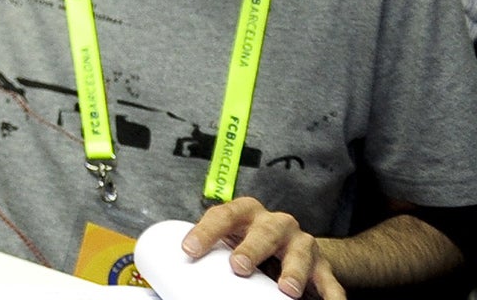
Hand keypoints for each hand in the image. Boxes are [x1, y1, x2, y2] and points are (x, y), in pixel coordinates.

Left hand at [182, 198, 342, 298]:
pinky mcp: (323, 265)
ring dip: (293, 271)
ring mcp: (301, 243)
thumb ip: (211, 252)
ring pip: (300, 252)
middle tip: (238, 266)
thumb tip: (174, 274)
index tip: (189, 249)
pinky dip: (331, 293)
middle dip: (251, 248)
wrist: (294, 246)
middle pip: (264, 231)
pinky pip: (329, 279)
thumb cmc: (251, 242)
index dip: (206, 231)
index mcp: (246, 214)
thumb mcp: (232, 240)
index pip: (223, 215)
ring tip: (286, 290)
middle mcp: (275, 224)